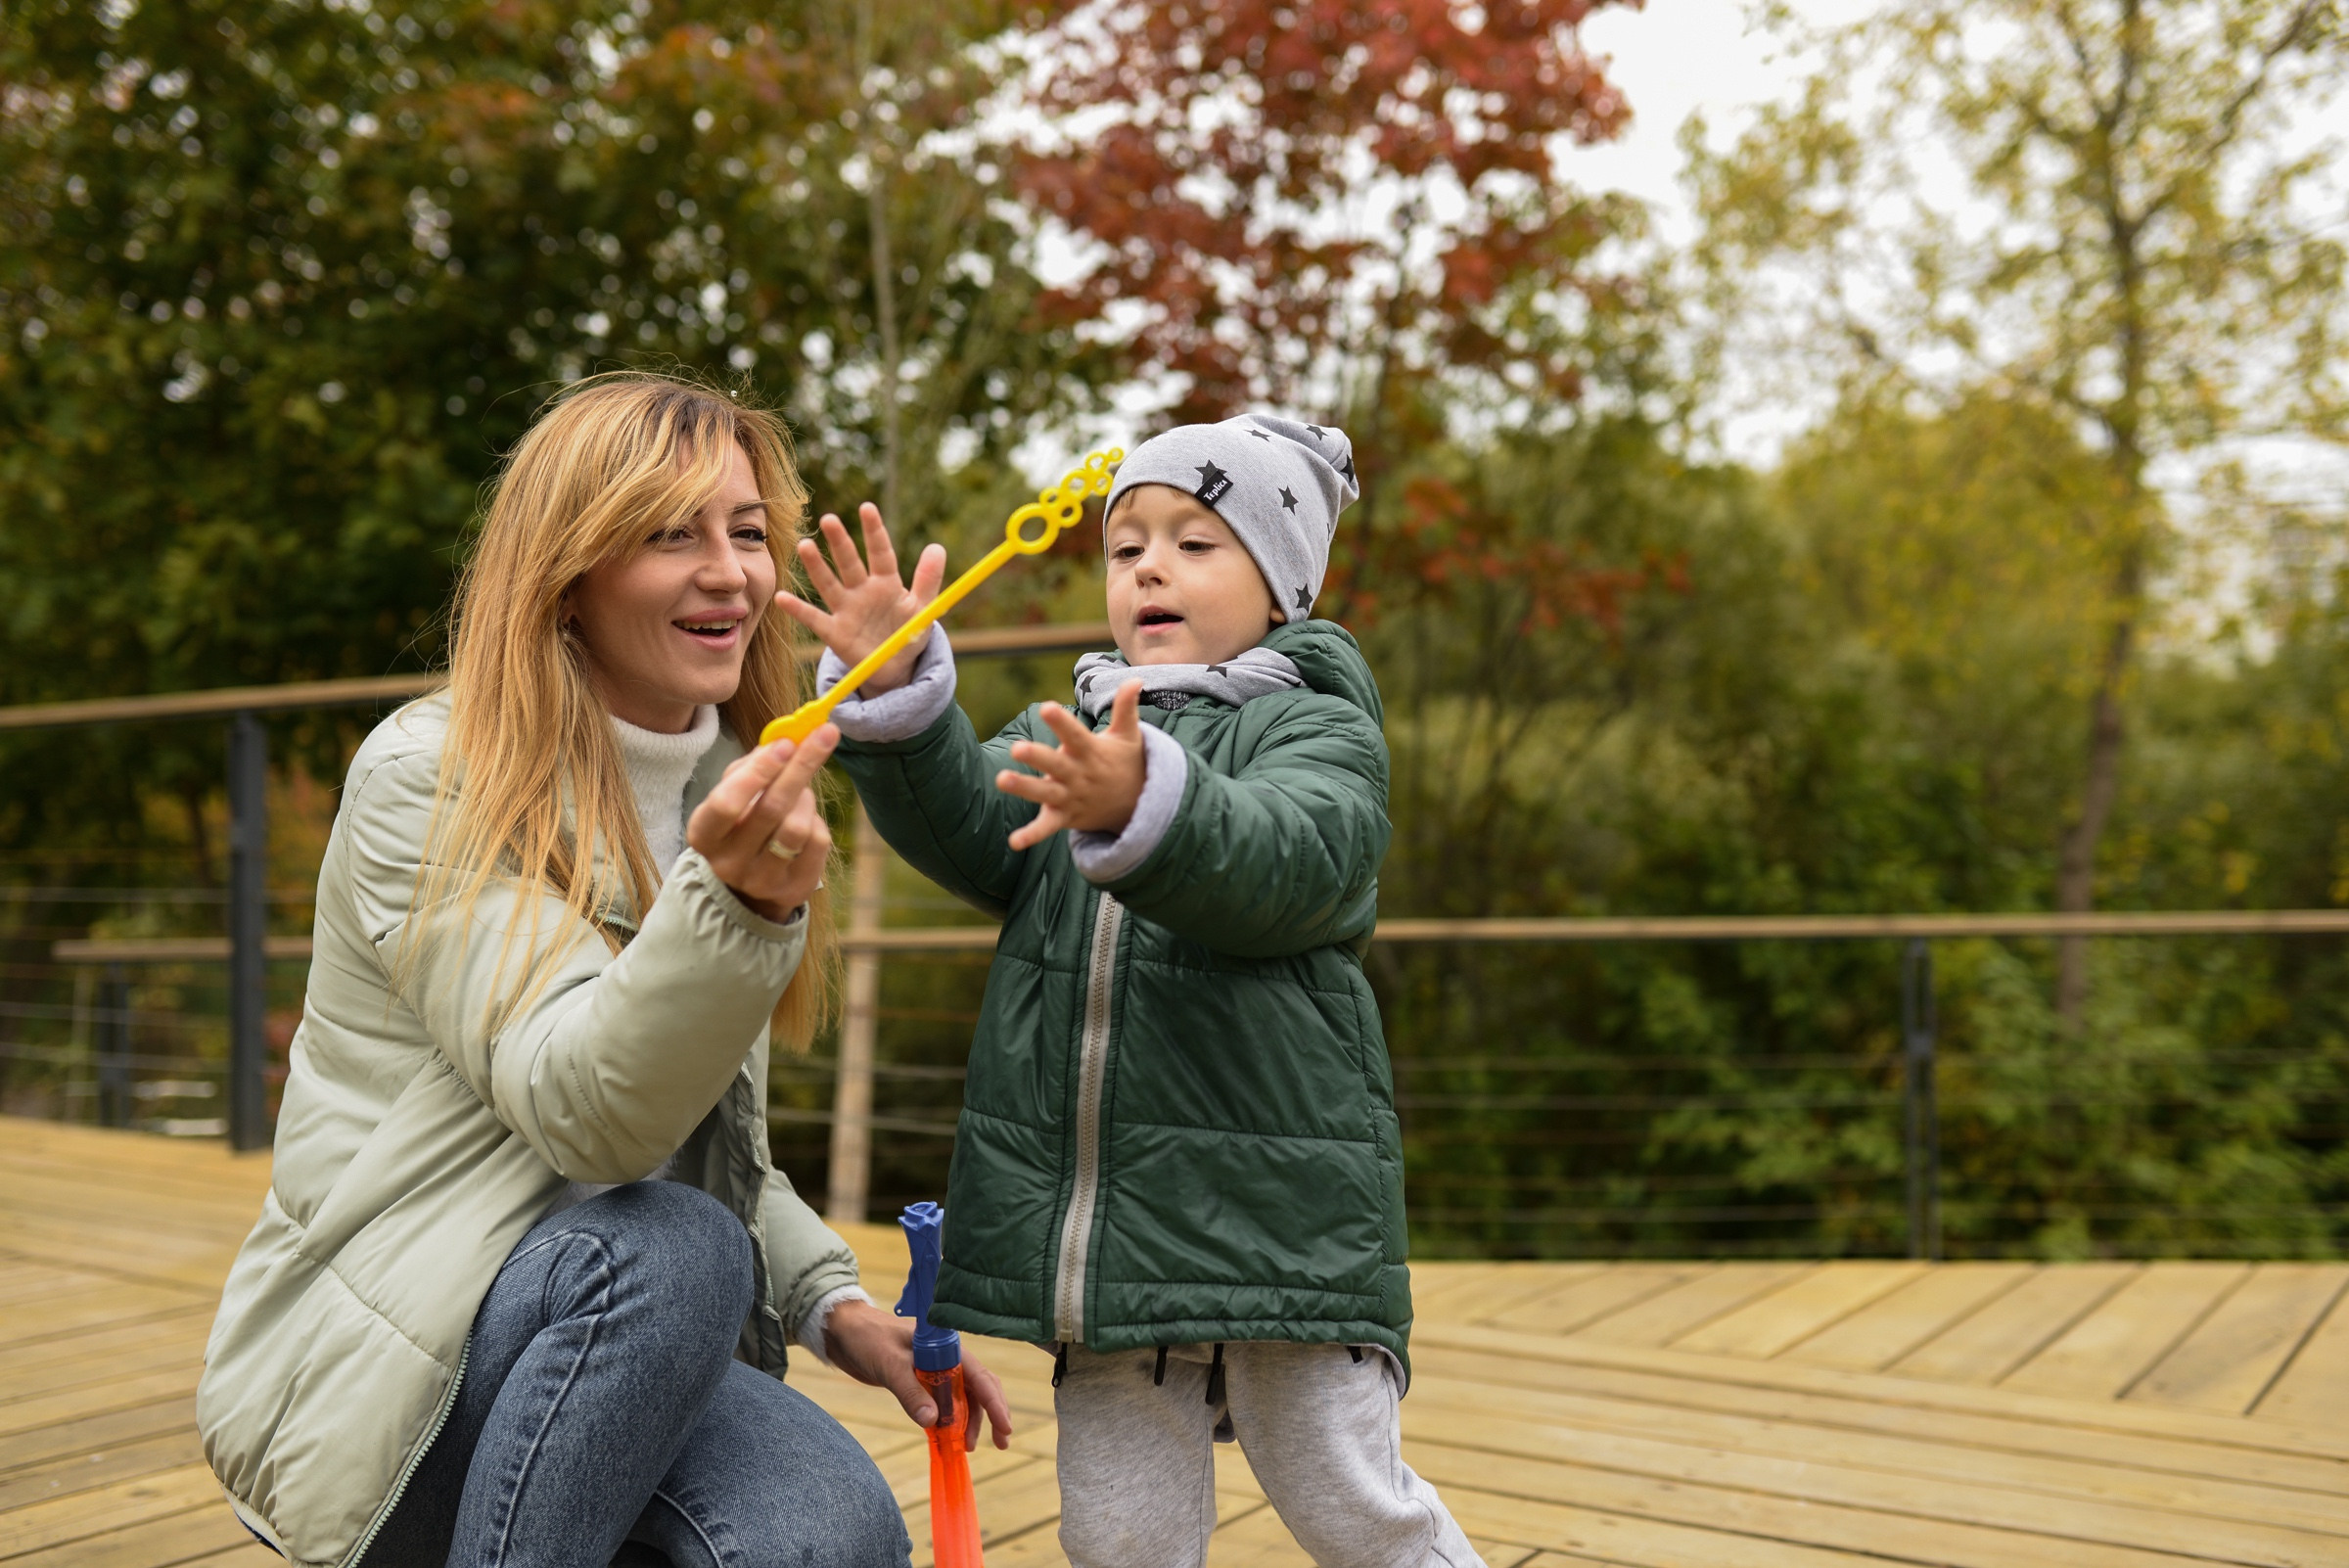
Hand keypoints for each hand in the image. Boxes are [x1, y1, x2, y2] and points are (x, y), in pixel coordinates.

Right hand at [684, 726, 836, 920]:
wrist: (753, 877)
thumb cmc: (742, 822)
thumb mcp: (734, 793)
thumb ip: (752, 765)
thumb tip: (785, 739)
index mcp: (704, 834)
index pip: (726, 803)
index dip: (757, 772)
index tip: (786, 743)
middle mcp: (727, 863)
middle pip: (770, 809)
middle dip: (800, 766)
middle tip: (824, 735)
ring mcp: (760, 881)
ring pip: (796, 827)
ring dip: (807, 797)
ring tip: (802, 790)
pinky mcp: (793, 889)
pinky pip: (817, 842)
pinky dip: (817, 820)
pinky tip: (806, 817)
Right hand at [772, 503, 947, 696]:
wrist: (894, 668)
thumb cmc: (907, 633)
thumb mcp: (923, 609)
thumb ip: (928, 580)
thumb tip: (937, 547)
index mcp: (887, 583)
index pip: (880, 553)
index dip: (875, 532)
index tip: (867, 508)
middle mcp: (862, 591)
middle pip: (850, 564)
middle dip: (840, 543)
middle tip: (829, 520)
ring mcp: (846, 610)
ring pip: (829, 585)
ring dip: (817, 567)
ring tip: (805, 546)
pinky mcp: (834, 633)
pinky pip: (815, 619)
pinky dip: (799, 610)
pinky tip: (782, 598)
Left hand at [823, 1298, 1013, 1451]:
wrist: (843, 1331)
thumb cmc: (867, 1338)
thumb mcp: (889, 1365)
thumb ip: (910, 1392)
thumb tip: (933, 1422)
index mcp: (945, 1347)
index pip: (979, 1375)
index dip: (994, 1402)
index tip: (1004, 1427)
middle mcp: (946, 1358)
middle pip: (979, 1387)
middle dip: (992, 1414)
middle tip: (1001, 1443)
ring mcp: (934, 1370)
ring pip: (963, 1397)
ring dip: (969, 1421)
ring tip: (967, 1446)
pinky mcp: (921, 1381)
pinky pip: (943, 1402)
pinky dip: (949, 1420)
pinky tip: (949, 1437)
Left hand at [996, 679, 1146, 850]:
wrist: (1138, 806)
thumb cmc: (1126, 763)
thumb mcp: (1128, 735)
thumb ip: (1126, 708)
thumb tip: (1135, 679)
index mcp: (1090, 752)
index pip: (1074, 734)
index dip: (1061, 722)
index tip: (1046, 706)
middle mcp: (1078, 775)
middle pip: (1056, 765)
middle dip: (1037, 757)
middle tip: (1018, 748)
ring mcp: (1071, 798)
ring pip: (1045, 794)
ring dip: (1024, 788)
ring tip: (1001, 780)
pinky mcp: (1065, 817)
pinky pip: (1047, 828)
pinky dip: (1031, 836)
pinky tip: (1013, 842)